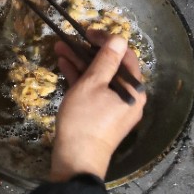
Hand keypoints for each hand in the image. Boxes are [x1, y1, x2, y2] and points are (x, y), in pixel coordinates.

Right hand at [50, 31, 145, 181]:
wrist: (76, 160)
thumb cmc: (85, 120)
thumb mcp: (92, 84)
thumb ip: (106, 60)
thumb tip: (119, 38)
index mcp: (134, 90)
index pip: (125, 55)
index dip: (107, 41)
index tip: (87, 32)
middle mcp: (130, 97)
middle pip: (111, 66)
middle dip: (88, 51)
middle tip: (69, 39)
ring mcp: (116, 107)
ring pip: (100, 78)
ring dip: (81, 62)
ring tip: (59, 48)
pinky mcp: (103, 115)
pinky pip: (95, 91)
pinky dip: (81, 78)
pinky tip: (64, 65)